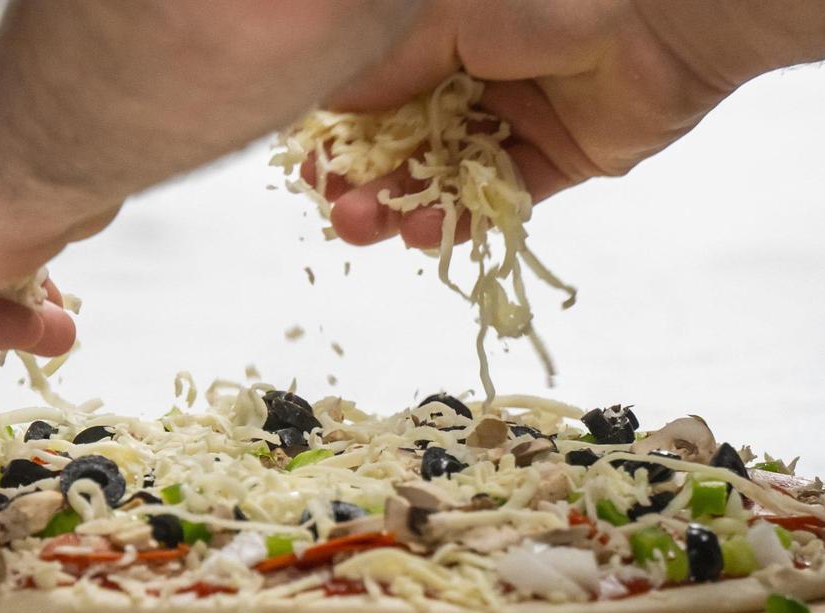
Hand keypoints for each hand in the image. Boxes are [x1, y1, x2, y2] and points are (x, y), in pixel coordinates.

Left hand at [0, 2, 423, 354]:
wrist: (31, 138)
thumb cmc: (80, 110)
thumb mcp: (99, 116)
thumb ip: (107, 114)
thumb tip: (209, 75)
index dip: (14, 207)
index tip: (63, 242)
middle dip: (5, 264)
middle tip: (59, 304)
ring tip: (58, 330)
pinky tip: (40, 334)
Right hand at [307, 0, 824, 247]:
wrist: (663, 17)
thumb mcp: (444, 18)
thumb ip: (387, 68)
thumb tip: (329, 104)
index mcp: (442, 38)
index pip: (376, 97)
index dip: (340, 135)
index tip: (308, 165)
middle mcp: (471, 81)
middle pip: (402, 145)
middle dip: (364, 179)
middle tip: (335, 207)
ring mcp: (510, 123)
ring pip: (441, 178)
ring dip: (399, 206)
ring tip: (366, 226)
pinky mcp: (550, 162)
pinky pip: (494, 200)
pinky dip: (459, 220)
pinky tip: (423, 232)